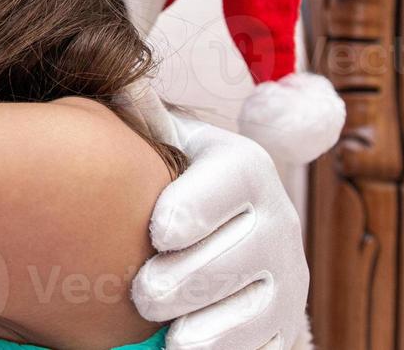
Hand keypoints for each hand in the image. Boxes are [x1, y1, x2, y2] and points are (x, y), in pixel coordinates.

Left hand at [132, 114, 305, 349]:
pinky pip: (266, 345)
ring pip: (259, 308)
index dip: (200, 205)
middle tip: (144, 295)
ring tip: (174, 338)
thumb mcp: (158, 141)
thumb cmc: (163, 179)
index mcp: (243, 166)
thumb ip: (138, 118)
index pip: (233, 179)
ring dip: (216, 328)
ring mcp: (286, 278)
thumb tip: (117, 80)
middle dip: (192, 279)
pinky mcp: (285, 324)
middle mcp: (277, 221)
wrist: (206, 226)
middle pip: (244, 254)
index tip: (159, 231)